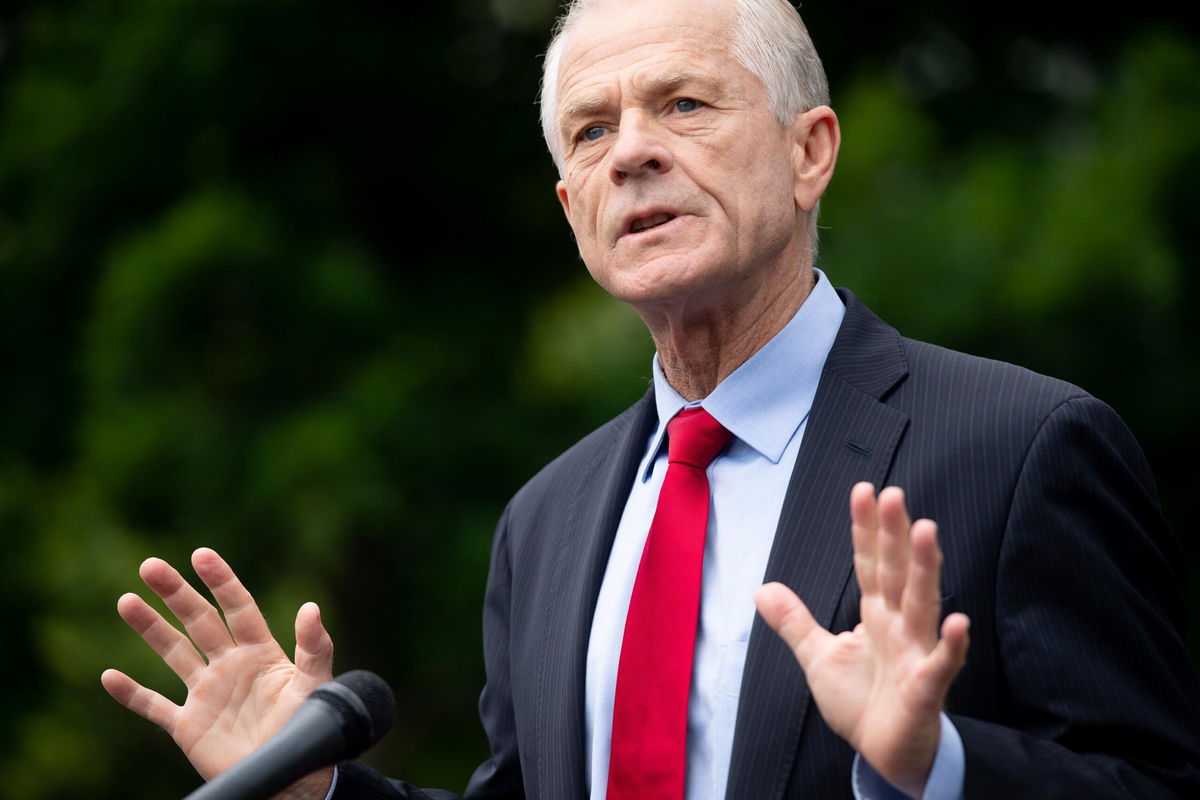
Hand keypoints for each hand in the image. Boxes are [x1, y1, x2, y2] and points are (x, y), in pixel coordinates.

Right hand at [101, 547, 335, 799]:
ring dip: (150, 628)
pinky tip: (109, 677)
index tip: (201, 555)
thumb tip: (311, 607)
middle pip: (198, 621)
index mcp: (260, 652)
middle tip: (150, 565)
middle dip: (175, 593)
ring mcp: (207, 694)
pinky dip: (132, 694)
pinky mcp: (189, 726)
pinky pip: (154, 706)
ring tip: (126, 600)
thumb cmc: (309, 730)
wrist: (293, 780)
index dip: (221, 581)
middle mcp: (230, 666)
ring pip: (173, 653)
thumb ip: (314, 647)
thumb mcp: (316, 685)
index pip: (238, 607)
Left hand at [755, 483, 969, 798]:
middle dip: (894, 535)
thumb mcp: (819, 656)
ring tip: (927, 530)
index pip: (870, 563)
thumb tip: (762, 588)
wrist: (885, 754)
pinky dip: (950, 645)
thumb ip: (795, 621)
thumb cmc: (861, 702)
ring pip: (922, 605)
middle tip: (893, 494)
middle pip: (897, 573)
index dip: (866, 529)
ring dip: (925, 570)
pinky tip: (957, 622)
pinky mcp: (926, 688)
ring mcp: (916, 653)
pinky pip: (941, 665)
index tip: (864, 490)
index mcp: (876, 614)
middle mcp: (899, 625)